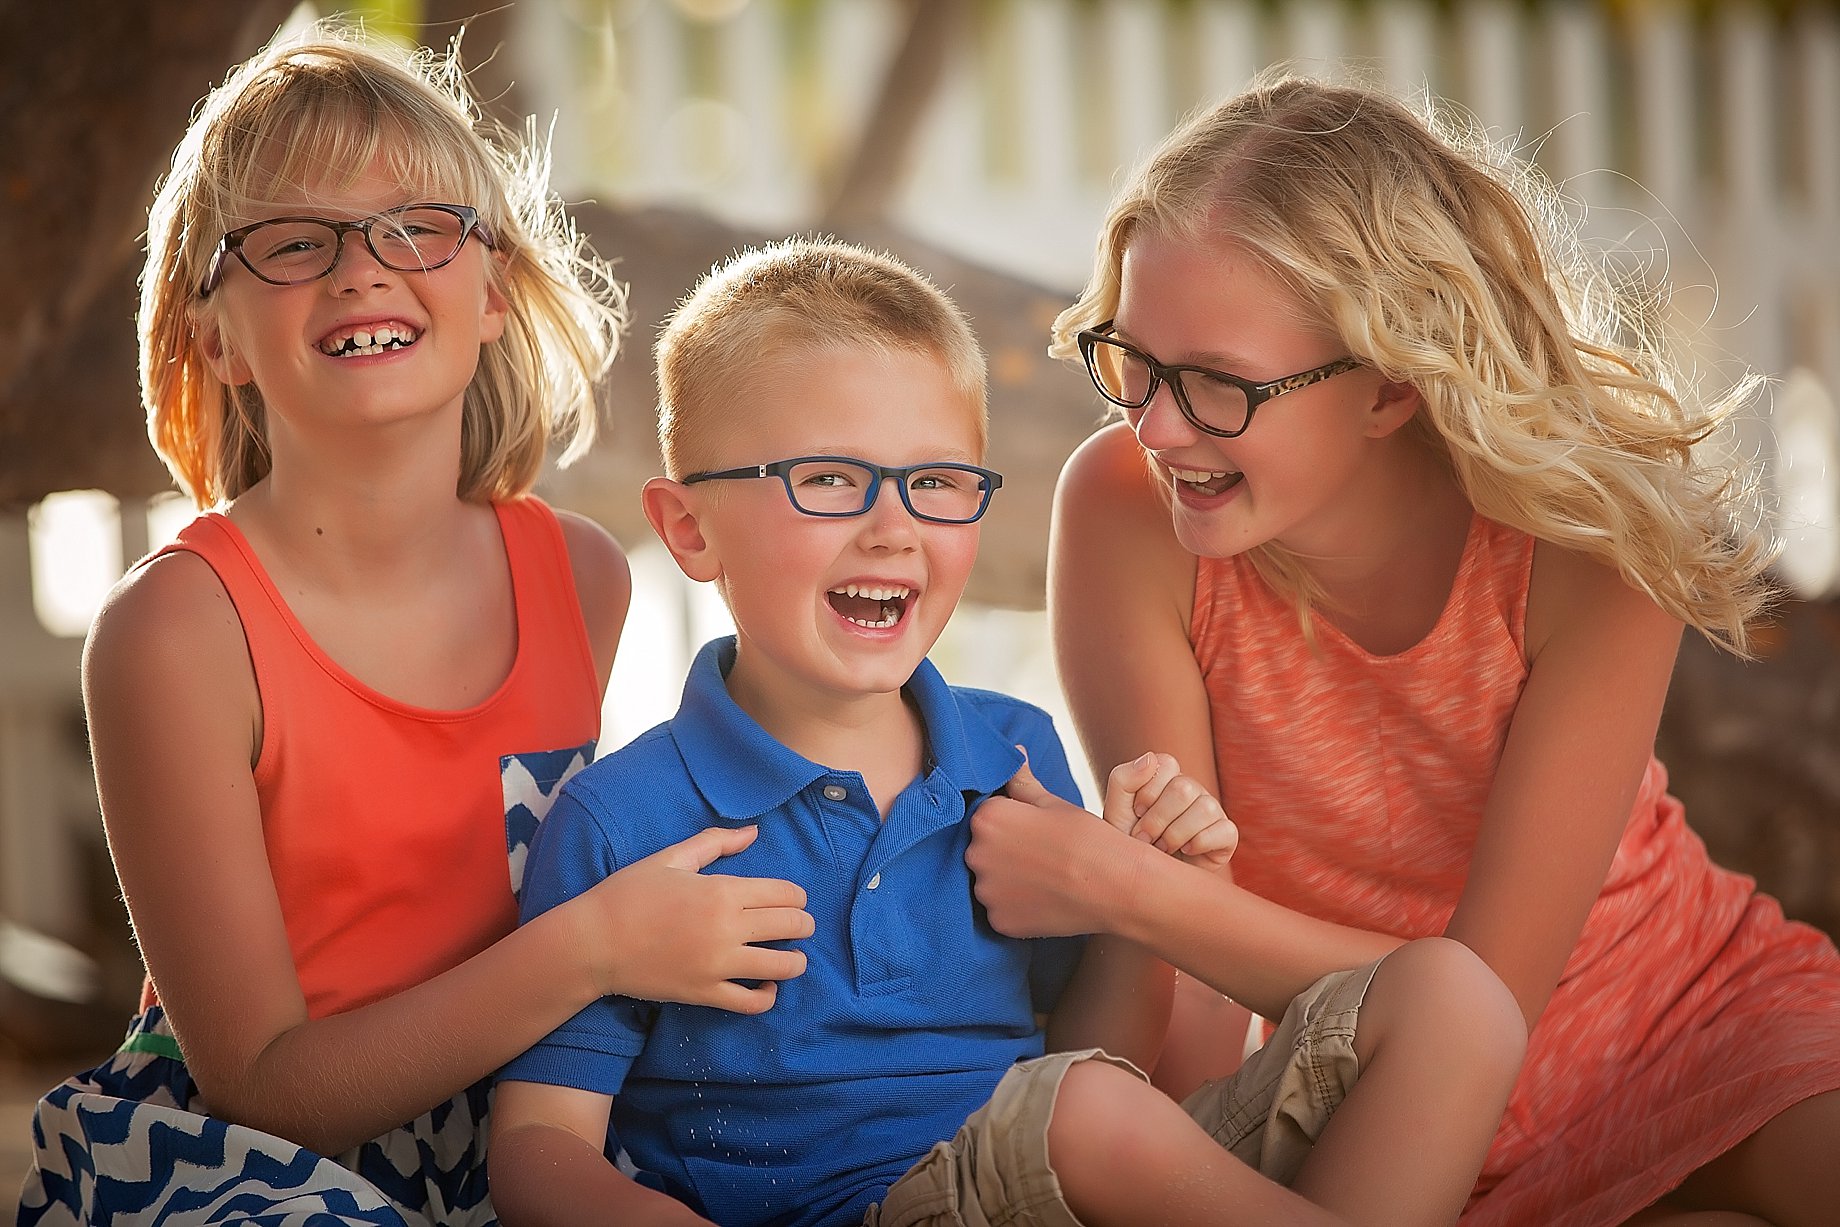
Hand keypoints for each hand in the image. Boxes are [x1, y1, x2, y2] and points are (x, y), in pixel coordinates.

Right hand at [579, 826, 812, 1013]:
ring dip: (796, 960)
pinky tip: (768, 985)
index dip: (797, 896)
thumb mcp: (671, 858)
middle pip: (792, 926)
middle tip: (799, 925)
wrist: (593, 943)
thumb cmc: (629, 894)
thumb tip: (753, 833)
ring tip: (792, 956)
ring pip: (783, 966)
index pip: (785, 894)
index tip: (794, 899)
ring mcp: (718, 965)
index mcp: (722, 892)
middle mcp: (727, 929)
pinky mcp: (705, 994)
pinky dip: (769, 996)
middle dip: (803, 924)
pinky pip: (752, 1002)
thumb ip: (715, 842)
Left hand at [967, 757, 1152, 938]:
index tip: (1035, 833)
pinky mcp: (998, 921)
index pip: (987, 816)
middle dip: (1005, 851)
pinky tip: (1044, 899)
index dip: (1013, 823)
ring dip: (1008, 881)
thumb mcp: (1054, 803)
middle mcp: (977, 854)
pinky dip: (1017, 907)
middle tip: (1042, 856)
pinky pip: (1000, 910)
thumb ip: (1023, 781)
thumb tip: (1015, 752)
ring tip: (1044, 879)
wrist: (1116, 887)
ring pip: (989, 882)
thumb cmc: (1089, 840)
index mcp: (988, 818)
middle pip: (983, 849)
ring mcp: (986, 892)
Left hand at [1104, 752, 1236, 870]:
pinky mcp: (1226, 835)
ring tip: (1163, 848)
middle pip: (1184, 788)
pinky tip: (1186, 852)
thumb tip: (1150, 758)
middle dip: (1157, 819)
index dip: (1147, 791)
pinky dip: (1199, 844)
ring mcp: (1212, 810)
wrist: (1144, 880)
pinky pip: (1224, 831)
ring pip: (1205, 808)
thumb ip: (1123, 779)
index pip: (1166, 764)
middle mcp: (1192, 789)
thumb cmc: (1130, 843)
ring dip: (1176, 835)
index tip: (1136, 812)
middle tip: (1145, 838)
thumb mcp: (1115, 811)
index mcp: (1167, 777)